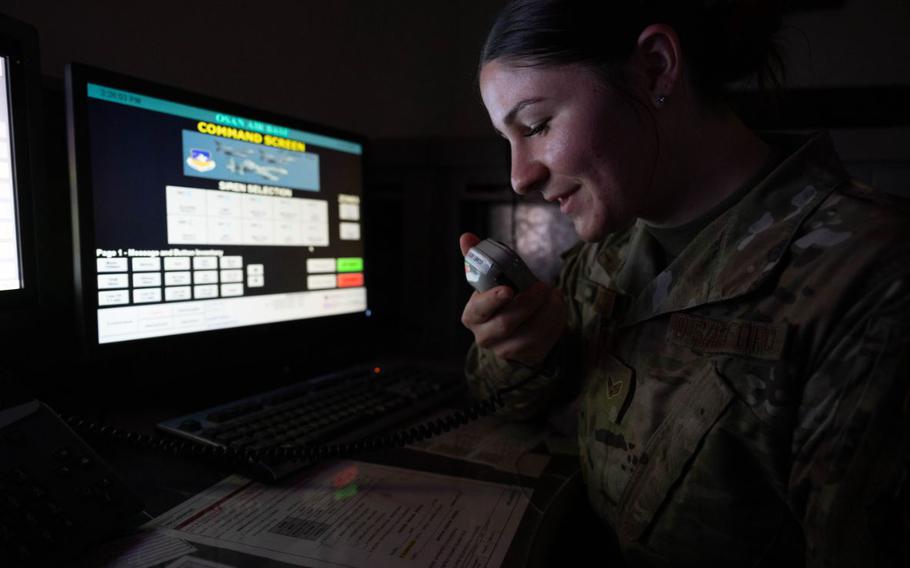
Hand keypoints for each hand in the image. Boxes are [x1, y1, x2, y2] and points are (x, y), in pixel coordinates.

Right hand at [459, 232, 565, 366]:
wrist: (518, 329)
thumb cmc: (504, 299)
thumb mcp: (492, 280)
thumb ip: (480, 259)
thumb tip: (466, 236)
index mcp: (473, 315)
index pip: (479, 309)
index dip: (493, 300)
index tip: (508, 289)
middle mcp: (485, 337)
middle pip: (506, 323)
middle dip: (527, 303)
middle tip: (542, 286)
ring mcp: (506, 350)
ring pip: (529, 333)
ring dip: (546, 311)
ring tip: (553, 294)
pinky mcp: (527, 357)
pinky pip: (545, 340)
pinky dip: (554, 320)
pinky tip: (556, 306)